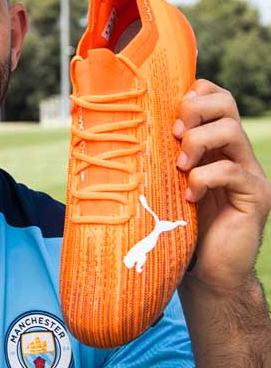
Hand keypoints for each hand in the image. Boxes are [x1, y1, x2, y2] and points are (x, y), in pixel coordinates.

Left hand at [174, 80, 270, 291]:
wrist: (206, 273)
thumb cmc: (179, 228)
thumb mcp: (164, 185)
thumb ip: (156, 158)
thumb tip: (112, 132)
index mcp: (214, 144)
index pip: (214, 97)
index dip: (193, 94)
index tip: (168, 114)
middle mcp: (235, 152)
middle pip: (226, 103)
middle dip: (194, 109)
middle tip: (173, 133)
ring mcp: (249, 172)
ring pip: (231, 130)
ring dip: (196, 142)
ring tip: (179, 167)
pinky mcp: (256, 196)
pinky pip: (233, 171)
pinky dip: (205, 178)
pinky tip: (189, 196)